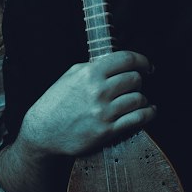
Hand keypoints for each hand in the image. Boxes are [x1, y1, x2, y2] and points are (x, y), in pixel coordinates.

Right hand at [21, 50, 154, 159]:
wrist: (43, 132)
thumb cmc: (56, 103)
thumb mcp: (70, 76)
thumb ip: (92, 67)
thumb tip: (115, 63)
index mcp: (89, 73)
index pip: (126, 59)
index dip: (142, 61)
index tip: (147, 66)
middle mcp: (98, 91)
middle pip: (135, 79)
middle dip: (139, 81)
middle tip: (137, 85)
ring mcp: (103, 112)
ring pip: (139, 99)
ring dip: (143, 99)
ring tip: (140, 100)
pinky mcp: (107, 131)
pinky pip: (137, 118)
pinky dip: (148, 113)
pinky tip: (149, 111)